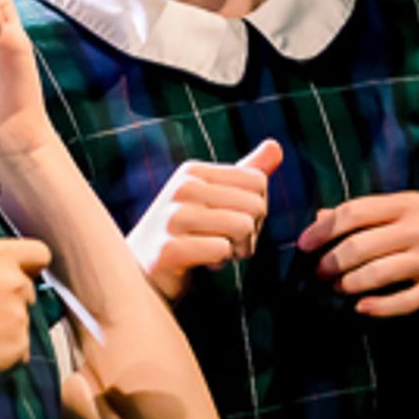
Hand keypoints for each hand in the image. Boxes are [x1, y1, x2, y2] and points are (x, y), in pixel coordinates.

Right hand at [0, 236, 53, 383]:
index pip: (39, 253)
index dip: (31, 265)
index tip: (23, 274)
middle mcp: (13, 283)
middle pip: (28, 290)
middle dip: (10, 297)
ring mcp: (18, 316)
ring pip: (22, 319)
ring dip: (5, 325)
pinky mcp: (17, 346)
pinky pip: (20, 347)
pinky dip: (4, 350)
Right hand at [128, 140, 282, 301]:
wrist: (142, 272)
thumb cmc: (185, 234)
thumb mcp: (215, 198)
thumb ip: (246, 173)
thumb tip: (276, 146)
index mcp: (193, 171)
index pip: (258, 181)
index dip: (257, 209)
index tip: (234, 221)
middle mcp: (182, 188)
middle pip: (255, 205)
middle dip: (251, 232)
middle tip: (227, 242)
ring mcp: (172, 218)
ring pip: (243, 226)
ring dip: (237, 249)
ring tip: (216, 252)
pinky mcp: (168, 249)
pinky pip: (221, 250)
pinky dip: (220, 262)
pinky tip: (201, 263)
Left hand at [297, 192, 418, 317]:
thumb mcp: (409, 206)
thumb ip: (367, 213)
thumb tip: (320, 217)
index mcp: (408, 202)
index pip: (354, 212)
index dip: (323, 230)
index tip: (303, 245)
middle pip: (361, 246)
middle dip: (331, 263)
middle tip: (318, 273)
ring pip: (380, 274)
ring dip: (350, 285)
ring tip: (337, 288)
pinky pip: (408, 300)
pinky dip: (380, 307)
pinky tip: (362, 308)